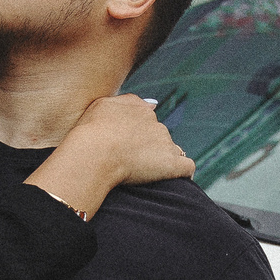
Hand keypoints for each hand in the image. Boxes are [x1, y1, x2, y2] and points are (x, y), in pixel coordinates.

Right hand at [69, 93, 194, 187]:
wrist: (95, 152)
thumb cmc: (92, 131)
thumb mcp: (103, 105)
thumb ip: (128, 101)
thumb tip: (152, 104)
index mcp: (141, 111)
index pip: (147, 122)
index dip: (138, 136)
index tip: (126, 147)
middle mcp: (157, 125)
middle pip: (159, 137)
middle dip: (149, 148)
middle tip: (130, 162)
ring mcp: (166, 144)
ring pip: (172, 151)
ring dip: (162, 159)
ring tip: (144, 173)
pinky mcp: (171, 165)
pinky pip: (187, 167)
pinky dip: (183, 172)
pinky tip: (174, 177)